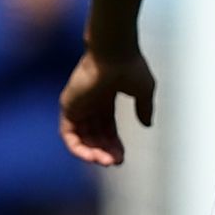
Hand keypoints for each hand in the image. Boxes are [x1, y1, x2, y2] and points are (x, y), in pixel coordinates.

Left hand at [60, 49, 156, 165]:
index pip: (106, 128)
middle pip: (95, 135)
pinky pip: (68, 135)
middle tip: (115, 162)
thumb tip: (146, 125)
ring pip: (81, 138)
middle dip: (105, 151)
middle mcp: (89, 101)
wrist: (114, 52)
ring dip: (93, 153)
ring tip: (106, 162)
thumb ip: (144, 108)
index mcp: (105, 97)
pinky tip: (92, 157)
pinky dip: (78, 148)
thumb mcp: (143, 91)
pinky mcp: (68, 106)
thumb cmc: (130, 66)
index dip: (114, 144)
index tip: (122, 158)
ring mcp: (77, 104)